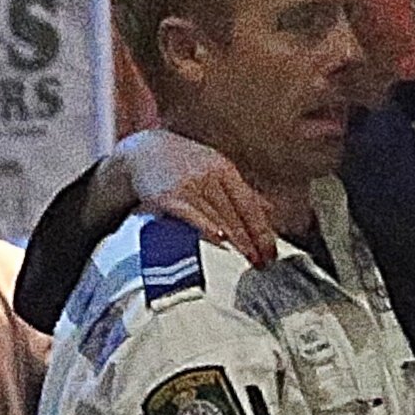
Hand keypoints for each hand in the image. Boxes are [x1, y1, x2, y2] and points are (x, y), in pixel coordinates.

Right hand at [106, 129, 279, 267]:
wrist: (142, 152)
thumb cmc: (183, 164)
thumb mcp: (215, 170)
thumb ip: (241, 192)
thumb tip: (270, 211)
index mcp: (224, 171)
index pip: (250, 205)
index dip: (263, 230)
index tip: (272, 252)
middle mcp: (209, 176)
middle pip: (236, 213)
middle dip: (252, 240)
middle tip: (264, 262)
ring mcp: (188, 185)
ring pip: (218, 216)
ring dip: (236, 239)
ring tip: (250, 257)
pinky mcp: (168, 195)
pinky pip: (191, 214)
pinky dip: (207, 227)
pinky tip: (219, 239)